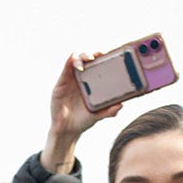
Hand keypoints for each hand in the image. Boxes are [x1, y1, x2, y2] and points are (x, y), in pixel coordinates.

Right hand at [39, 53, 121, 173]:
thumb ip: (109, 111)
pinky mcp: (62, 81)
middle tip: (102, 54)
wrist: (67, 130)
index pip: (99, 65)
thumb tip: (121, 104)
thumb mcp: (98, 115)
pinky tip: (79, 66)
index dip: (104, 57)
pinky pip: (66, 66)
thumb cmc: (82, 121)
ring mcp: (71, 79)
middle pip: (88, 58)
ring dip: (83, 55)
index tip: (112, 55)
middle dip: (95, 52)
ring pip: (77, 58)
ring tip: (90, 59)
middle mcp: (82, 78)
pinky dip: (72, 61)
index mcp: (92, 83)